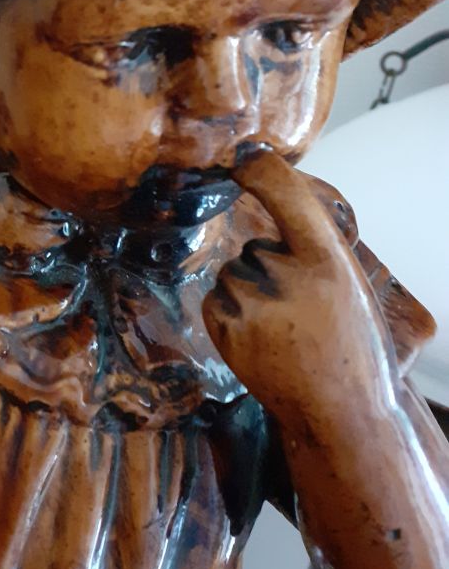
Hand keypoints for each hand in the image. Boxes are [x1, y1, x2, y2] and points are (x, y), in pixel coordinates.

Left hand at [203, 151, 394, 425]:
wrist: (340, 414)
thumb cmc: (350, 345)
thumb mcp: (347, 284)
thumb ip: (314, 246)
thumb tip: (273, 205)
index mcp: (328, 260)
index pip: (289, 196)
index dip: (262, 169)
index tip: (245, 155)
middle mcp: (287, 276)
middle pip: (256, 246)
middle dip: (271, 269)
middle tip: (303, 310)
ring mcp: (251, 303)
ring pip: (235, 273)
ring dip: (250, 292)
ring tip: (284, 329)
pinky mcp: (224, 326)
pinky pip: (217, 298)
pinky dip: (232, 313)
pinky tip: (262, 339)